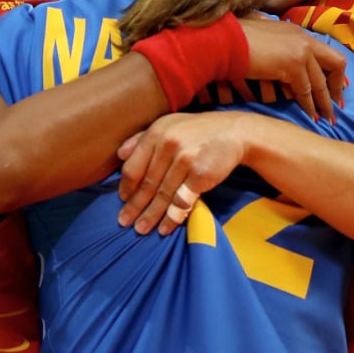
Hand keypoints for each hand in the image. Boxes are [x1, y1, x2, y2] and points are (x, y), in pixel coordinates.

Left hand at [116, 111, 251, 235]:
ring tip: (142, 229)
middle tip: (125, 222)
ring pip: (163, 195)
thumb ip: (142, 138)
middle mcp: (169, 145)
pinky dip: (173, 218)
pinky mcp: (201, 175)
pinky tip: (165, 228)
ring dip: (151, 215)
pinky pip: (182, 201)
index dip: (127, 186)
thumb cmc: (198, 130)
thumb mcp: (169, 124)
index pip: (134, 166)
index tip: (123, 200)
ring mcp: (185, 160)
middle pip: (147, 184)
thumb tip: (119, 154)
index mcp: (156, 133)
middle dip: (135, 206)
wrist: (234, 132)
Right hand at [239, 15, 346, 122]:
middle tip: (338, 105)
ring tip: (327, 117)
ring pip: (320, 82)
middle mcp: (304, 39)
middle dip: (336, 87)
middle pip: (334, 64)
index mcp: (297, 32)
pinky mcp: (293, 66)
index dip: (333, 70)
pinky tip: (311, 116)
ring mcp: (300, 52)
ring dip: (324, 102)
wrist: (226, 39)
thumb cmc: (236, 39)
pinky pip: (306, 92)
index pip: (325, 50)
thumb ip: (276, 45)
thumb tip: (280, 61)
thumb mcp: (262, 37)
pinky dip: (309, 106)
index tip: (338, 84)